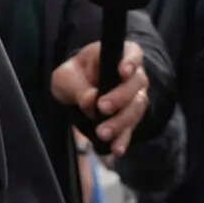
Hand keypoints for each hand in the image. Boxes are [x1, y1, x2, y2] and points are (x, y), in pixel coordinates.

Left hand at [50, 41, 147, 156]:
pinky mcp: (130, 118)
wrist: (75, 92)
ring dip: (120, 122)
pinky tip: (116, 149)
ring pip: (136, 108)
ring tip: (103, 133)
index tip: (123, 72)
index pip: (132, 53)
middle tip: (102, 108)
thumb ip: (77, 86)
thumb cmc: (73, 76)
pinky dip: (123, 139)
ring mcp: (134, 97)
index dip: (131, 62)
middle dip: (120, 97)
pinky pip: (131, 129)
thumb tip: (90, 101)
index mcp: (118, 55)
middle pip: (136, 84)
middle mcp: (133, 75)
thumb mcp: (67, 76)